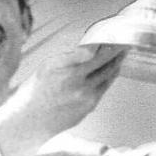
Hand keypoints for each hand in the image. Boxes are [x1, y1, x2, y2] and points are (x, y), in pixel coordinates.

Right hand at [0, 44, 123, 155]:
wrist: (31, 120)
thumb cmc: (36, 91)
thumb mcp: (48, 66)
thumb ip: (70, 57)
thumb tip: (90, 48)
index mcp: (64, 67)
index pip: (93, 51)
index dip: (107, 43)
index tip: (115, 35)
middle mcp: (76, 81)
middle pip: (105, 62)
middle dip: (117, 50)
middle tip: (125, 41)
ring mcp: (85, 96)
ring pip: (108, 75)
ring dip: (117, 63)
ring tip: (123, 53)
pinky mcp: (89, 106)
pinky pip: (104, 88)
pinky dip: (110, 77)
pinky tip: (113, 70)